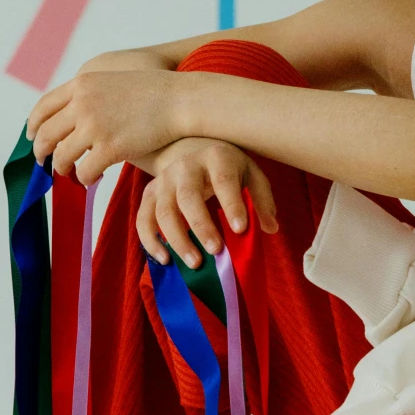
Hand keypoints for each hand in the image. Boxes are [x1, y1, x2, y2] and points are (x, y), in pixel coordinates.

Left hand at [28, 67, 187, 183]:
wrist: (181, 100)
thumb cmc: (155, 92)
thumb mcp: (115, 81)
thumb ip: (91, 95)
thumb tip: (74, 118)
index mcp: (82, 84)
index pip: (43, 107)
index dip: (34, 125)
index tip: (32, 137)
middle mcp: (82, 104)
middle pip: (46, 134)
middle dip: (41, 152)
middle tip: (44, 163)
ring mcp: (94, 126)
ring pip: (61, 157)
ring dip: (62, 169)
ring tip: (70, 173)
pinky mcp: (109, 148)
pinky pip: (84, 172)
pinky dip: (84, 178)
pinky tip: (92, 178)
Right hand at [136, 139, 278, 267]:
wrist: (194, 150)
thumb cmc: (228, 168)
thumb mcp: (251, 175)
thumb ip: (261, 200)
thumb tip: (271, 228)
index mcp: (216, 157)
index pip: (223, 180)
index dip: (231, 204)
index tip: (240, 229)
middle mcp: (185, 166)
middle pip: (188, 197)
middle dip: (201, 226)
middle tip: (216, 251)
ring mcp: (163, 180)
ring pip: (163, 211)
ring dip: (177, 240)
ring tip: (195, 263)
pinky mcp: (149, 194)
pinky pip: (143, 219)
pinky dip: (151, 241)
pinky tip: (165, 260)